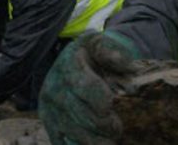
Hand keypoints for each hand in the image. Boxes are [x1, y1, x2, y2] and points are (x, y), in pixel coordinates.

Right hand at [38, 30, 139, 144]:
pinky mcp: (48, 122)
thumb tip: (128, 66)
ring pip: (71, 131)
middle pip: (79, 113)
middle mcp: (55, 87)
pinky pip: (60, 141)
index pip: (85, 86)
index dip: (100, 100)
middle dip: (101, 125)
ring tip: (109, 142)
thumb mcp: (101, 42)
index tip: (113, 105)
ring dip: (93, 140)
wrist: (73, 60)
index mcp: (70, 66)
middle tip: (117, 129)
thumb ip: (113, 51)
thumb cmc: (93, 53)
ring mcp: (50, 107)